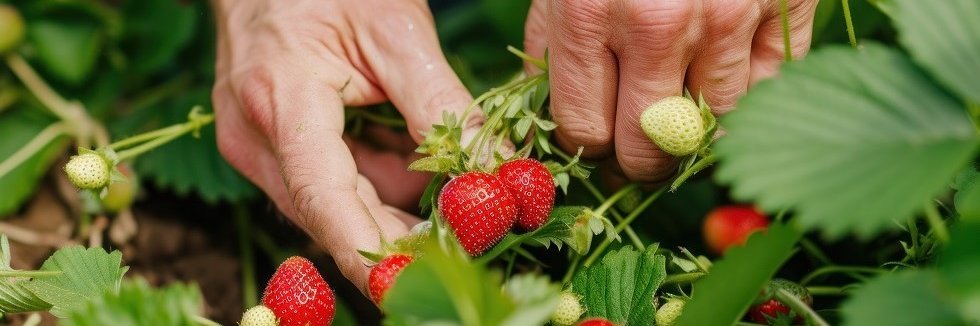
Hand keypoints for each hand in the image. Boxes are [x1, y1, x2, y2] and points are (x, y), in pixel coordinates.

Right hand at [211, 0, 472, 292]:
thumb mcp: (397, 32)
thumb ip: (442, 105)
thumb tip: (493, 171)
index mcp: (281, 102)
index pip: (325, 200)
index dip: (369, 252)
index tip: (409, 285)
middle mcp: (256, 138)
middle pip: (336, 213)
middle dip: (403, 227)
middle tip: (472, 224)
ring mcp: (258, 147)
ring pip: (339, 204)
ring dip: (395, 196)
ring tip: (440, 160)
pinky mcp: (270, 149)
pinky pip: (332, 184)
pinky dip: (377, 177)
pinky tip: (404, 145)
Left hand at [524, 0, 817, 180]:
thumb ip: (552, 45)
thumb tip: (552, 120)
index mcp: (587, 12)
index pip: (586, 130)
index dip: (590, 145)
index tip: (598, 138)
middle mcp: (658, 22)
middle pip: (649, 146)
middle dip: (638, 156)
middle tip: (639, 145)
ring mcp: (729, 15)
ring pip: (712, 129)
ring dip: (693, 131)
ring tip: (680, 106)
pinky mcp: (785, 4)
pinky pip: (767, 88)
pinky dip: (746, 94)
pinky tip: (722, 72)